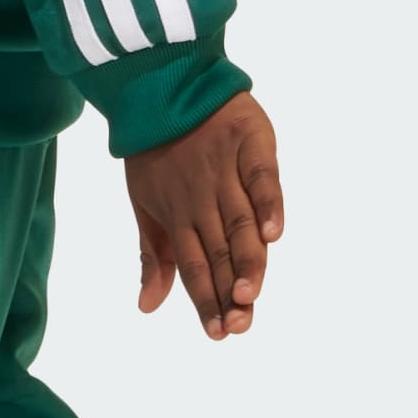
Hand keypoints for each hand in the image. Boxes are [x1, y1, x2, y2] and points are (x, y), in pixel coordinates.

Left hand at [124, 92, 283, 337]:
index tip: (218, 333)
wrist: (162, 84)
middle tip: (239, 324)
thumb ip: (154, 255)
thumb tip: (147, 307)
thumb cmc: (155, 153)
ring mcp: (226, 171)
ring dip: (247, 259)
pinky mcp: (251, 143)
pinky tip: (273, 233)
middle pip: (221, 251)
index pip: (196, 267)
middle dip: (230, 291)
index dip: (207, 301)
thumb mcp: (144, 205)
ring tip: (250, 293)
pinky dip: (268, 203)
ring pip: (240, 222)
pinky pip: (261, 176)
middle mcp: (202, 198)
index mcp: (177, 216)